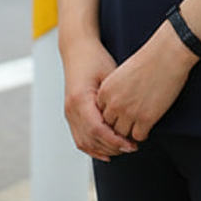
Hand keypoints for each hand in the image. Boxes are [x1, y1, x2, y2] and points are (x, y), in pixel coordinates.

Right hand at [62, 37, 137, 160]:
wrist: (77, 49)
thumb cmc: (95, 58)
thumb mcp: (109, 75)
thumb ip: (115, 98)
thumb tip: (130, 119)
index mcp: (80, 99)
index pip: (97, 130)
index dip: (115, 141)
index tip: (131, 144)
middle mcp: (71, 108)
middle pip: (91, 140)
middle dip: (112, 148)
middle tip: (131, 148)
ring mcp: (69, 112)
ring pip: (84, 143)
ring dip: (103, 150)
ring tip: (122, 149)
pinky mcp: (71, 114)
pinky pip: (80, 138)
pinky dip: (93, 148)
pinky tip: (107, 152)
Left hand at [96, 21, 197, 142]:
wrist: (167, 54)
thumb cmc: (148, 59)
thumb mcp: (122, 74)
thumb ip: (115, 91)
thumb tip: (117, 106)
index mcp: (106, 90)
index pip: (100, 114)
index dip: (110, 115)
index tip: (119, 114)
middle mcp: (114, 103)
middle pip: (109, 126)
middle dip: (118, 126)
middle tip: (128, 124)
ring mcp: (129, 113)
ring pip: (122, 134)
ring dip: (129, 132)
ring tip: (137, 127)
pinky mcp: (146, 119)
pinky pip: (138, 136)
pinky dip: (142, 133)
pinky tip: (147, 125)